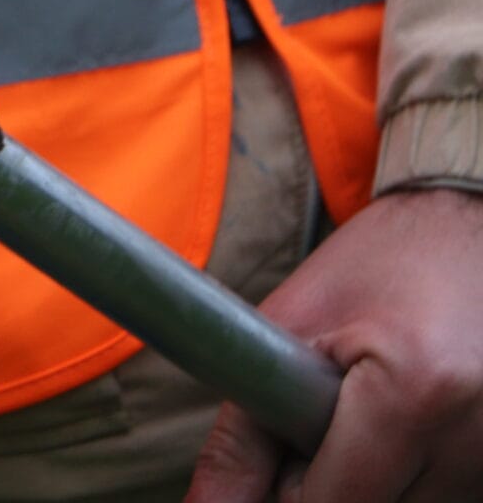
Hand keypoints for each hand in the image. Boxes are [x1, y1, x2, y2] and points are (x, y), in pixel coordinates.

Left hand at [186, 186, 482, 502]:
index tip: (277, 463)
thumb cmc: (379, 263)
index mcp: (415, 393)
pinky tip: (405, 429)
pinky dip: (416, 477)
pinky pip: (449, 494)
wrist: (472, 228)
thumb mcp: (292, 333)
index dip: (290, 492)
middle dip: (332, 486)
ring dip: (376, 482)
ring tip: (368, 413)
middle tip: (321, 426)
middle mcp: (475, 433)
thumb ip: (245, 434)